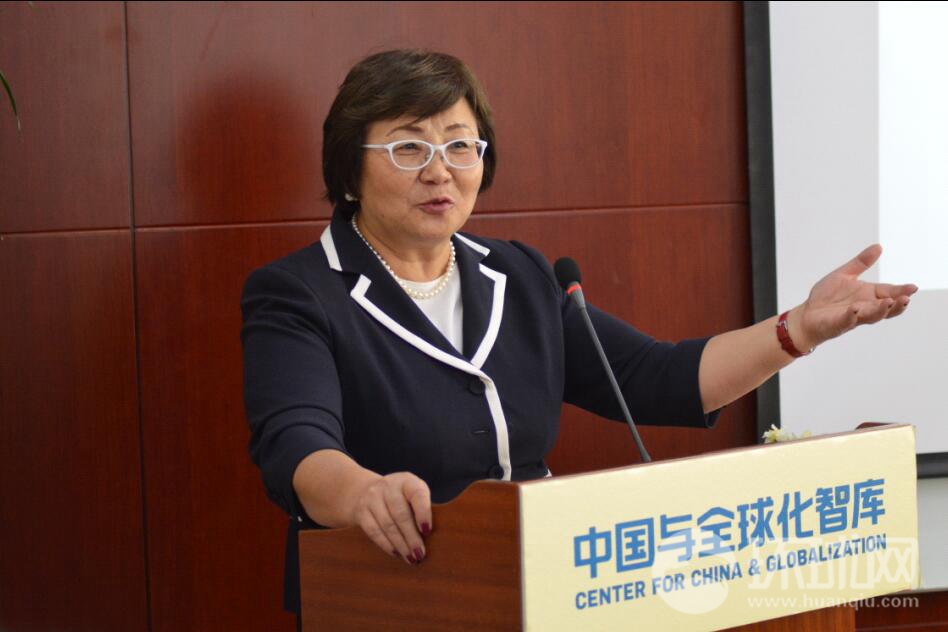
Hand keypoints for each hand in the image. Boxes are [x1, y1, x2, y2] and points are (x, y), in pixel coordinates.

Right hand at [349, 472, 431, 564]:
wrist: (367, 491)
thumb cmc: (400, 498)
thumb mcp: (412, 495)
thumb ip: (422, 509)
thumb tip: (435, 538)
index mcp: (407, 481)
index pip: (417, 494)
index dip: (423, 512)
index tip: (427, 531)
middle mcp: (389, 486)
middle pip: (401, 514)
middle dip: (411, 537)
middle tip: (420, 554)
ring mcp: (372, 497)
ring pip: (387, 524)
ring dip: (400, 544)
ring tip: (410, 558)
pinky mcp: (361, 511)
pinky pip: (374, 530)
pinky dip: (386, 544)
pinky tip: (396, 553)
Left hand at [792, 244, 916, 348]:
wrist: (806, 315)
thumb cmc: (827, 296)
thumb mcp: (844, 275)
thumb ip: (861, 263)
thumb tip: (879, 246)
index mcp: (868, 295)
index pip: (889, 292)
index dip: (901, 291)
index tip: (913, 287)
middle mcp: (865, 307)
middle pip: (886, 308)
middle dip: (897, 304)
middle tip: (906, 298)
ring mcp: (853, 317)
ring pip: (871, 316)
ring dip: (880, 310)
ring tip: (888, 302)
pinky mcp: (838, 323)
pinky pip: (847, 320)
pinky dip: (852, 316)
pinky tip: (855, 310)